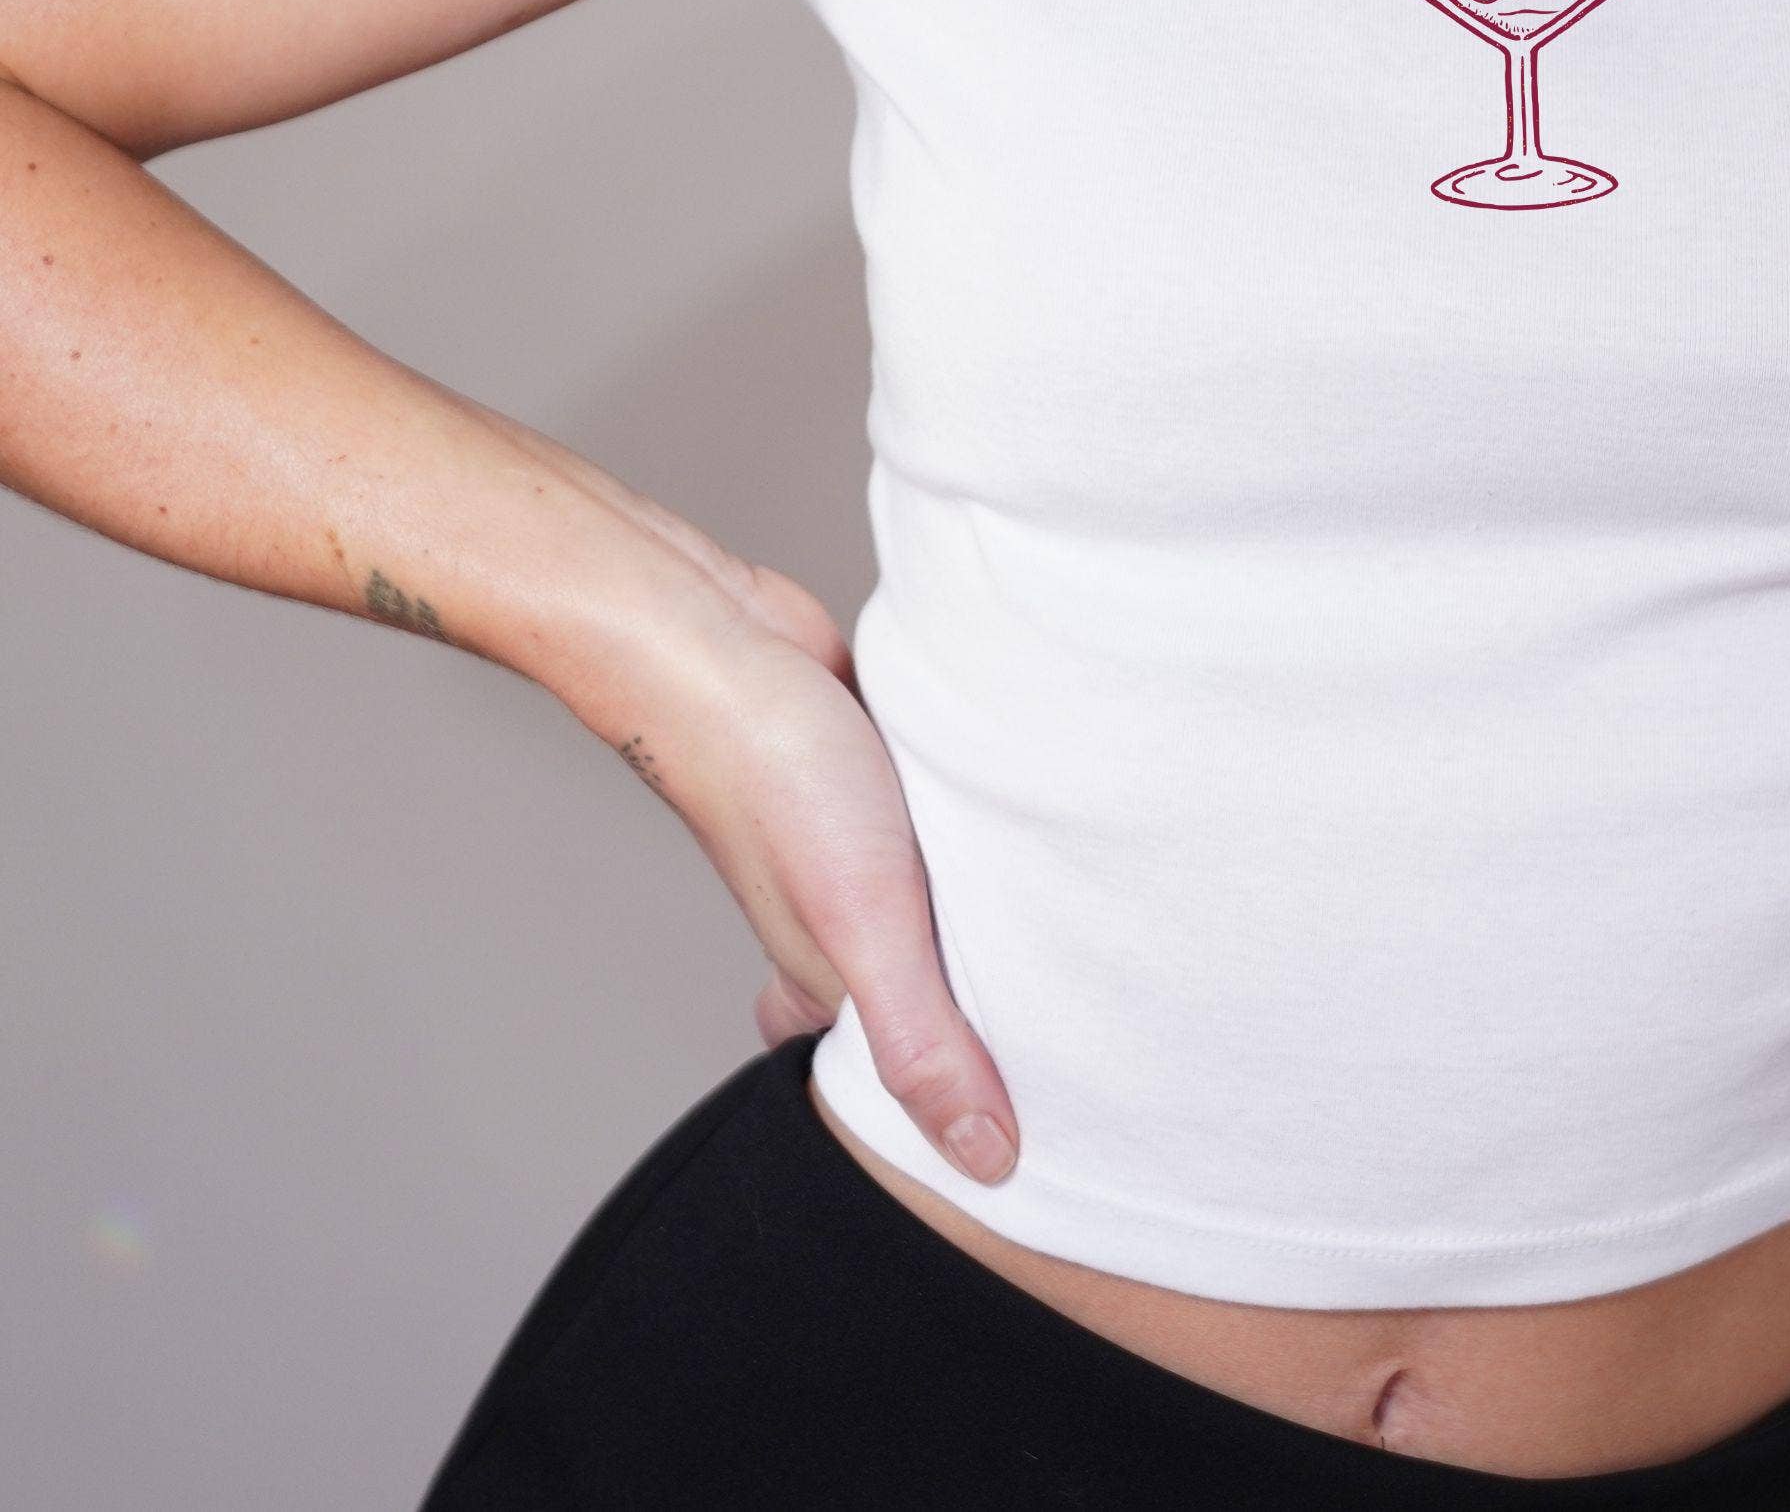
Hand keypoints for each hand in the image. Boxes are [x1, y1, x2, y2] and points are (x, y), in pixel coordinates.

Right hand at [429, 386, 1020, 1184]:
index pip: (896, 1073)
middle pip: (918, 987)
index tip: (1036, 1143)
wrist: (707, 634)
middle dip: (980, 1014)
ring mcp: (852, 838)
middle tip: (1073, 1044)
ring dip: (982, 912)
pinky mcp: (872, 765)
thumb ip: (920, 1040)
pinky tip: (1024, 819)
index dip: (955, 1108)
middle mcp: (838, 915)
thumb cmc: (771, 772)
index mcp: (828, 975)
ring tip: (1072, 943)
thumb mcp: (865, 922)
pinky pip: (930, 820)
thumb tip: (990, 1163)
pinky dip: (969, 827)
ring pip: (927, 900)